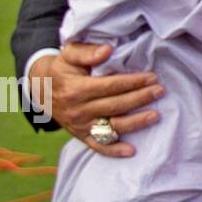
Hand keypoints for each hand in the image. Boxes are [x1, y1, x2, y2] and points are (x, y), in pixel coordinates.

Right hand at [31, 42, 164, 157]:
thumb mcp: (69, 54)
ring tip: (156, 115)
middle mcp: (78, 110)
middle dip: (140, 98)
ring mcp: (79, 126)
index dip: (132, 82)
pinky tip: (132, 151)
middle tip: (160, 91)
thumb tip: (107, 50)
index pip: (110, 86)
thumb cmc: (62, 68)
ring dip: (135, 123)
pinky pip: (98, 146)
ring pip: (111, 127)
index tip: (152, 77)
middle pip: (115, 106)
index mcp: (75, 89)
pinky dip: (114, 151)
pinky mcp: (81, 136)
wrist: (41, 89)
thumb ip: (87, 51)